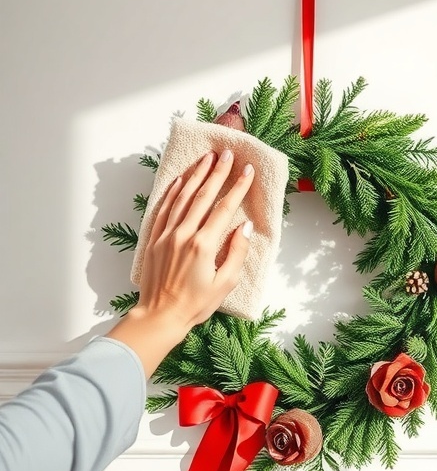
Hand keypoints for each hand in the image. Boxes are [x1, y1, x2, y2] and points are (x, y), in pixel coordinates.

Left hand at [106, 149, 254, 376]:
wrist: (159, 316)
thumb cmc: (194, 304)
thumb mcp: (224, 284)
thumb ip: (236, 253)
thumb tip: (244, 227)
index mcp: (204, 245)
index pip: (224, 208)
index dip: (238, 187)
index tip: (247, 171)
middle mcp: (184, 234)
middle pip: (203, 195)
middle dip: (217, 172)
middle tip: (227, 154)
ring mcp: (167, 234)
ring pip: (183, 196)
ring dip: (196, 175)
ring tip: (207, 158)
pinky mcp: (155, 239)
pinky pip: (165, 208)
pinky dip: (174, 191)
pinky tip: (182, 179)